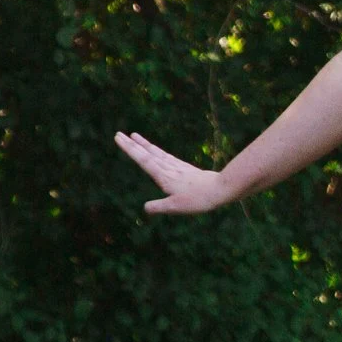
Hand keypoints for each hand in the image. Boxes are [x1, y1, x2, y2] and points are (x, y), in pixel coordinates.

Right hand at [116, 132, 237, 214]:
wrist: (222, 189)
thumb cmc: (199, 199)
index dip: (130, 149)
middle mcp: (170, 168)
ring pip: (158, 153)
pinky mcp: (186, 169)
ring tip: (136, 136)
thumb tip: (145, 208)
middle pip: (148, 154)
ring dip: (145, 145)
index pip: (143, 160)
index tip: (119, 137)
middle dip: (133, 144)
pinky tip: (159, 152)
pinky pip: (168, 157)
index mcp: (164, 176)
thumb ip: (158, 207)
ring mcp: (179, 167)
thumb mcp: (176, 207)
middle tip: (120, 133)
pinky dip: (159, 152)